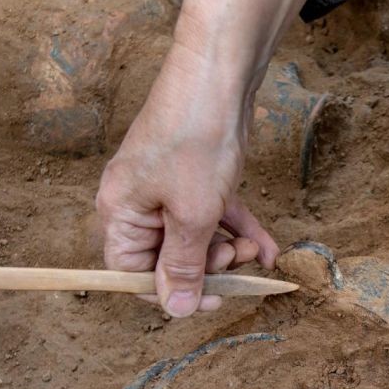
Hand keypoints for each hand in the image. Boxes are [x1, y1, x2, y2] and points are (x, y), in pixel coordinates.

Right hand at [96, 46, 278, 317]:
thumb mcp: (191, 215)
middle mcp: (139, 205)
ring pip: (196, 238)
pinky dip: (240, 230)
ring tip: (254, 251)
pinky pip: (214, 216)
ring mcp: (168, 190)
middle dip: (209, 267)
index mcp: (121, 214)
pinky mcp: (196, 178)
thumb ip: (183, 266)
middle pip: (169, 258)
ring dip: (229, 251)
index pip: (133, 273)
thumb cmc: (195, 141)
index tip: (211, 298)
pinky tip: (268, 248)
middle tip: (237, 261)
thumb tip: (175, 309)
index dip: (171, 292)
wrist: (219, 79)